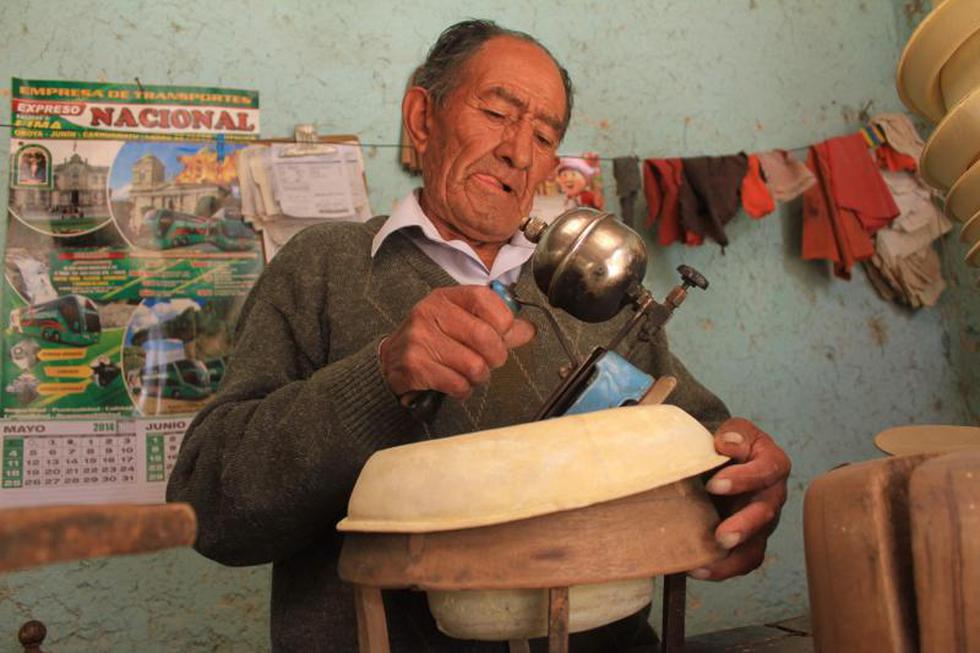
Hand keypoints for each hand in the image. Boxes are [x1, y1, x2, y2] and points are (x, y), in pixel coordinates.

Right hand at [379, 285, 535, 399]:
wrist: (389, 363)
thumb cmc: (431, 341)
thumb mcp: (460, 323)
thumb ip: (496, 326)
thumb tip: (528, 330)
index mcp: (446, 297)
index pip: (486, 300)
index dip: (504, 322)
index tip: (503, 335)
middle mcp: (430, 313)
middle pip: (485, 337)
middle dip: (495, 357)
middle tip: (489, 362)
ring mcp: (420, 339)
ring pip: (474, 365)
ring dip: (478, 377)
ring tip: (468, 374)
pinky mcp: (415, 366)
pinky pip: (458, 384)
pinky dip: (463, 390)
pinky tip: (454, 384)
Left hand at [690, 417, 790, 580]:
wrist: (722, 458)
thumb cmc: (729, 443)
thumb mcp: (734, 429)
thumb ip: (734, 432)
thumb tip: (726, 443)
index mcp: (773, 465)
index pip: (765, 472)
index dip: (743, 479)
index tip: (714, 484)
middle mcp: (771, 497)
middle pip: (764, 515)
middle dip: (743, 527)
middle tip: (721, 536)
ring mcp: (761, 523)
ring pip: (755, 547)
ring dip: (732, 559)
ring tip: (704, 565)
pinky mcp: (747, 540)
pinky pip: (742, 561)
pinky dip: (722, 569)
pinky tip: (697, 570)